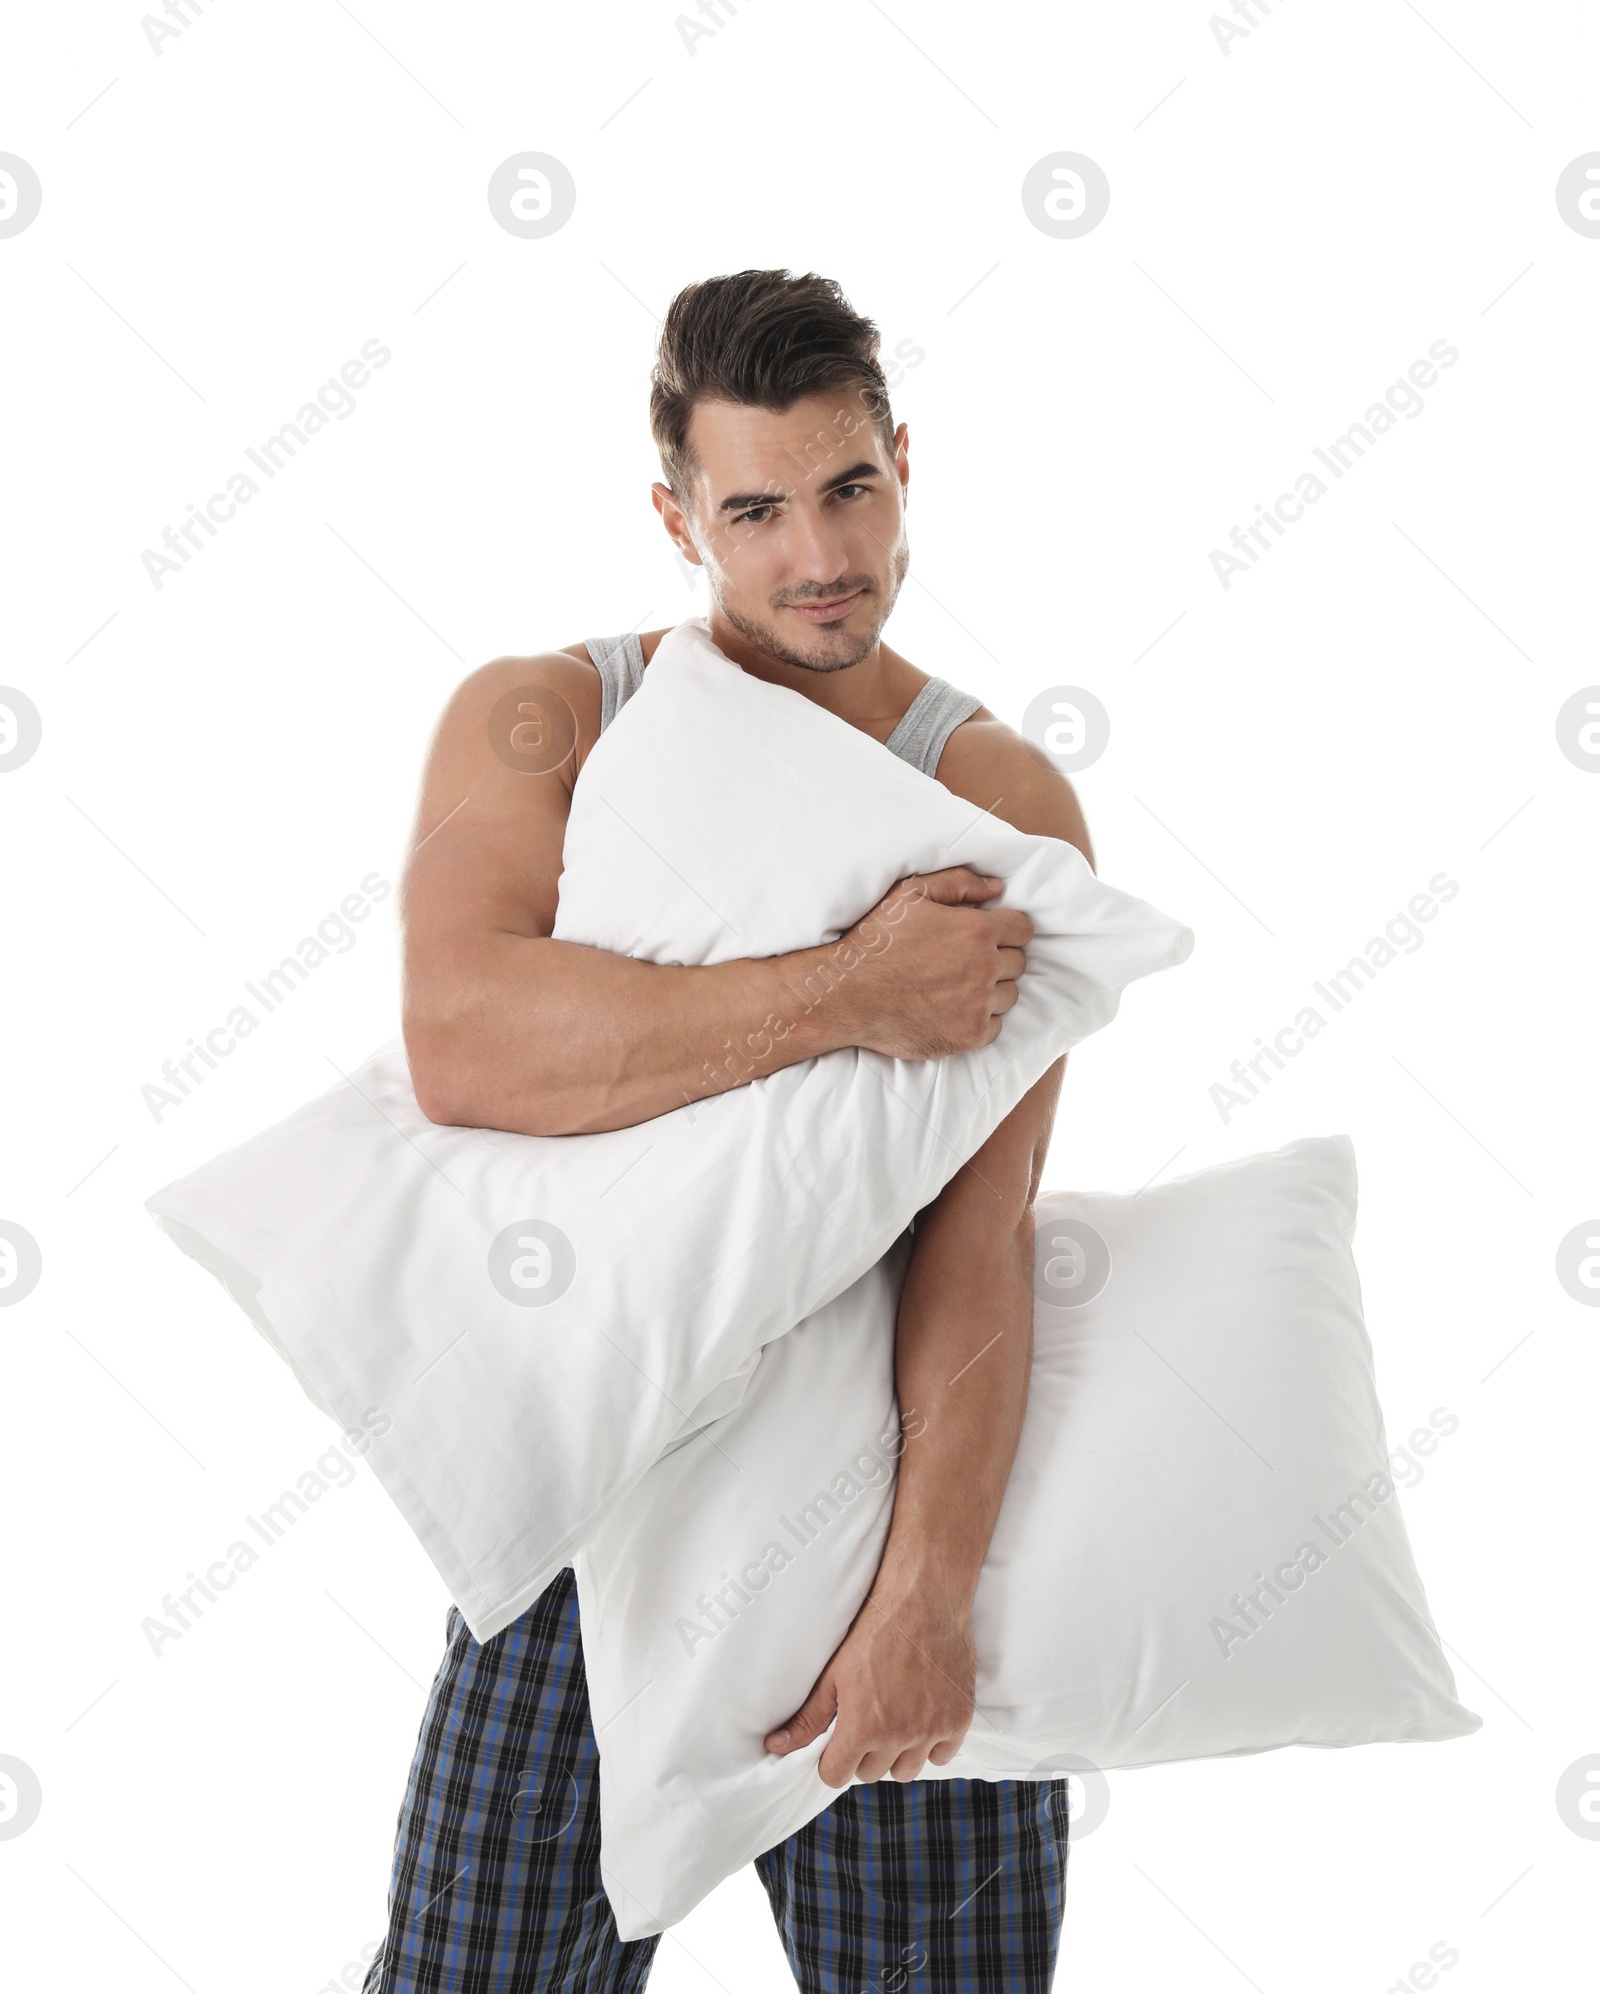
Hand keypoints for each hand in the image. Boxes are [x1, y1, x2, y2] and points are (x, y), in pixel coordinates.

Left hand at [763, 1588, 976, 1787]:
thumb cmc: (872, 1633)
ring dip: (898, 1753)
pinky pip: (942, 1756)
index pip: (836, 1776)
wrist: (922, 1601)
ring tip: (895, 1719)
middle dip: (864, 1753)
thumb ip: (806, 1719)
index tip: (838, 1740)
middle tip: (868, 1719)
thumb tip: (774, 1747)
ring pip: (906, 1771)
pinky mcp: (958, 1722)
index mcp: (862, 1729)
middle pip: (871, 1773)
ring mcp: (931, 1731)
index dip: (832, 1758)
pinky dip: (932, 1743)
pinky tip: (922, 1716)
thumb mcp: (832, 1675)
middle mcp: (898, 1737)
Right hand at [835, 867, 1034, 1060]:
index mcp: (977, 930)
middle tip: (963, 961)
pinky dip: (979, 1019)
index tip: (987, 936)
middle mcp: (984, 968)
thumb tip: (997, 886)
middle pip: (1017, 963)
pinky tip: (952, 1010)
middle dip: (997, 959)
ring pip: (1008, 995)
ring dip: (991, 989)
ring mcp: (978, 1005)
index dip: (1007, 930)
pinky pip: (995, 1027)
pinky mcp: (969, 1036)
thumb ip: (958, 883)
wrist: (846, 995)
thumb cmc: (875, 941)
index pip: (1023, 929)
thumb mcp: (909, 893)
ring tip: (956, 986)